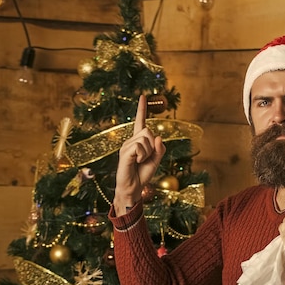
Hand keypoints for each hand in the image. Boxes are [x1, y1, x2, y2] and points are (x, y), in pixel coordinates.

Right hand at [114, 95, 165, 214]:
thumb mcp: (156, 160)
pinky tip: (136, 162)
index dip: (142, 109)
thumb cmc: (143, 174)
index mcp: (139, 141)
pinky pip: (139, 147)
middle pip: (148, 131)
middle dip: (152, 145)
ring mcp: (126, 146)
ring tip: (140, 162)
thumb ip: (160, 148)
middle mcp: (131, 140)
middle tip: (146, 158)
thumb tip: (158, 136)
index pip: (141, 122)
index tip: (143, 96)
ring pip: (145, 139)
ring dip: (148, 152)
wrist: (133, 188)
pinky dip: (142, 156)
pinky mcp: (125, 152)